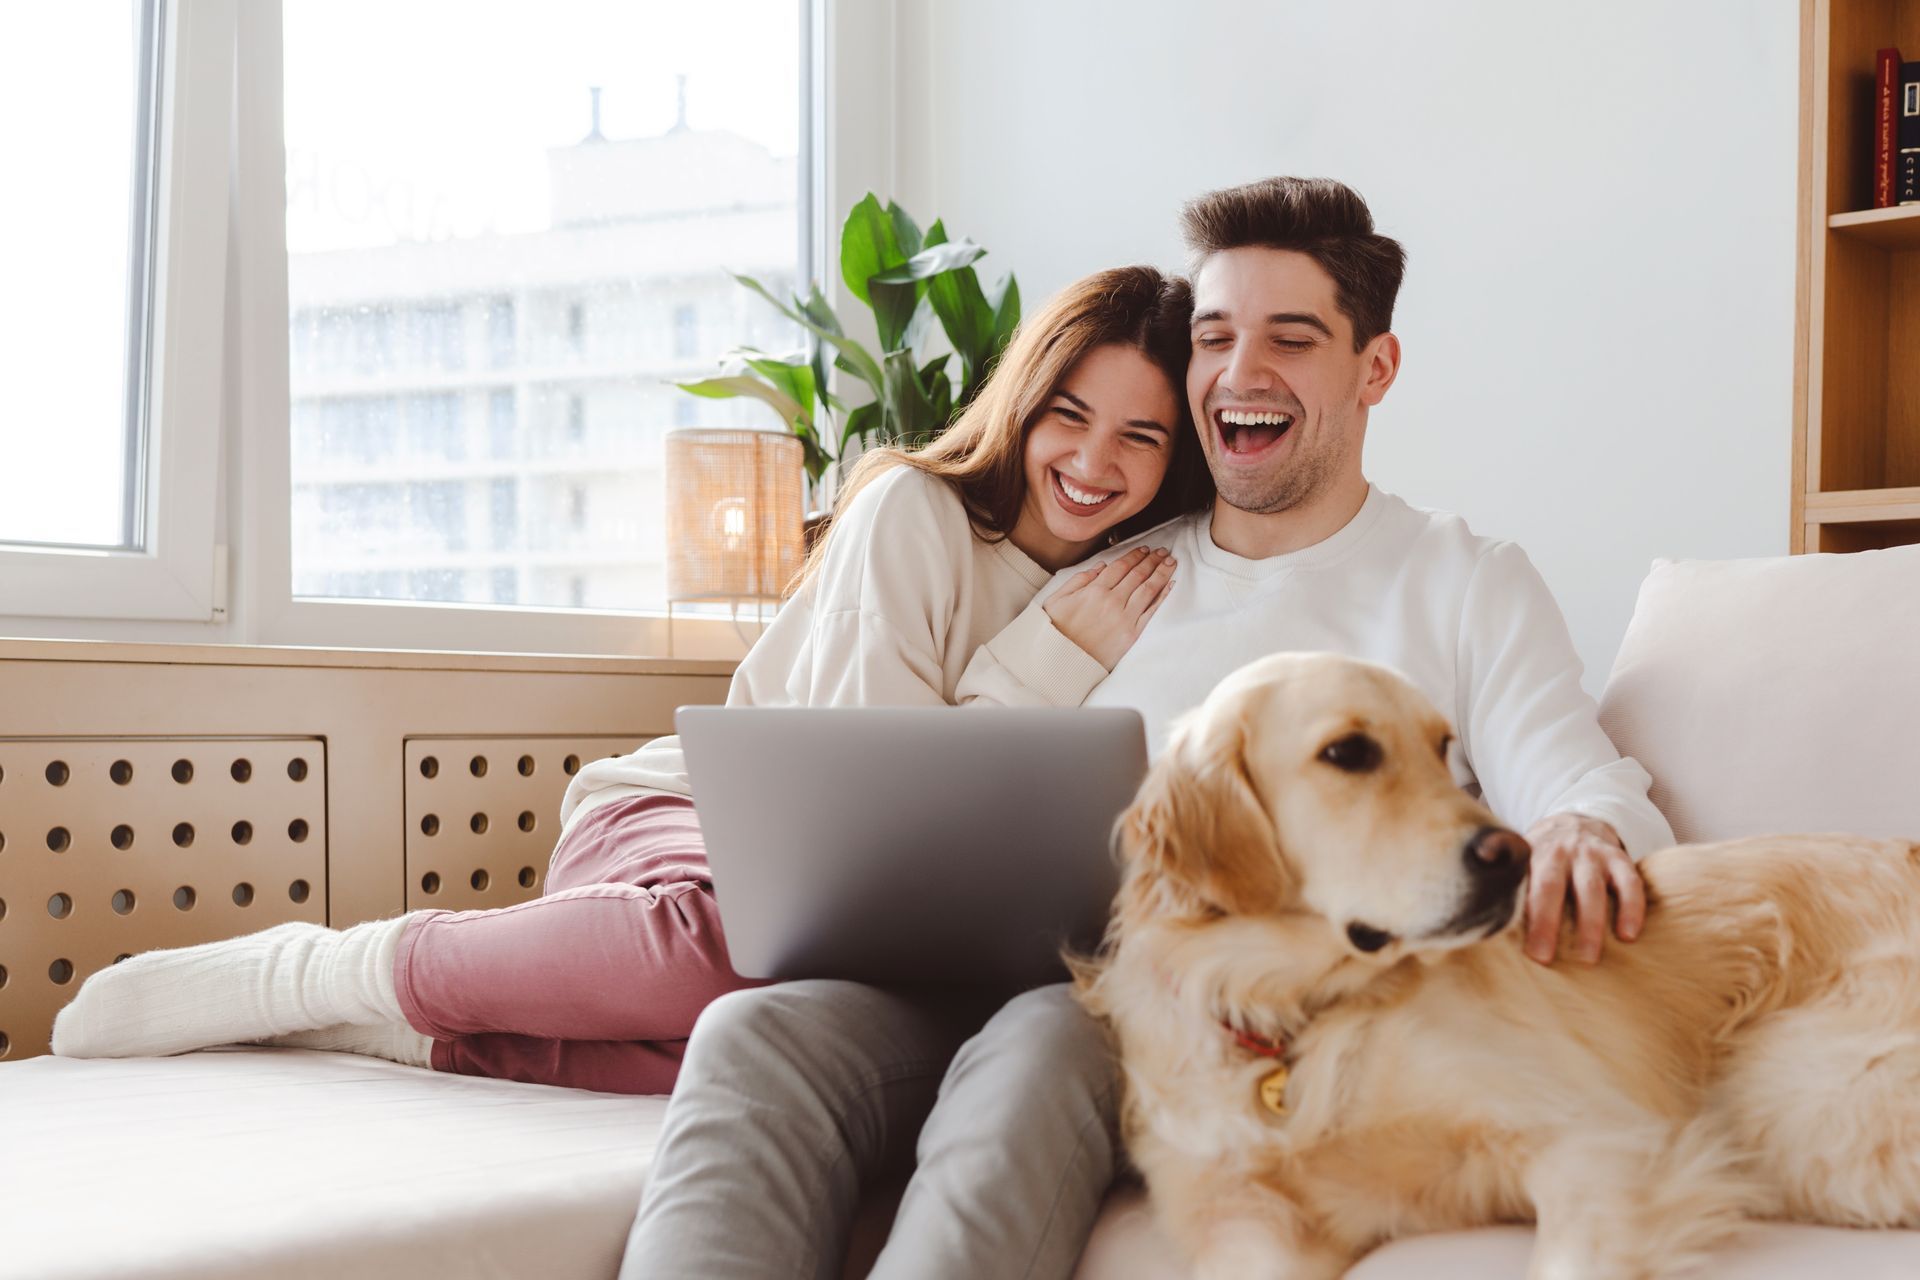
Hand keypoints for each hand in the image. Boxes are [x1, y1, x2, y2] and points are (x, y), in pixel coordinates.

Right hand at [1042, 546, 1175, 669]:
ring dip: (1161, 573)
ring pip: (1148, 589)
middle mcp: (1112, 601)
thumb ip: (1079, 580)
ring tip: (1170, 562)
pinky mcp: (1132, 634)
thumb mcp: (1058, 599)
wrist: (1060, 662)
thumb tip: (1101, 567)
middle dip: (1152, 560)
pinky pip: (1151, 612)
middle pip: (1138, 574)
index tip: (1144, 549)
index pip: (1121, 566)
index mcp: (1094, 590)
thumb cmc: (1055, 630)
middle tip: (1163, 551)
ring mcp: (1124, 618)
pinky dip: (1162, 596)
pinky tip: (1170, 584)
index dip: (1134, 555)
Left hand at [1520, 813, 1644, 965]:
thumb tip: (1478, 913)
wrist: (1576, 822)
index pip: (1519, 886)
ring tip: (1588, 957)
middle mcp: (1558, 852)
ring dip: (1590, 923)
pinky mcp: (1619, 857)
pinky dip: (1631, 908)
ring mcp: (1590, 854)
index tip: (1515, 946)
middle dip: (1545, 922)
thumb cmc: (1543, 857)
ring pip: (1589, 887)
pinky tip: (1628, 935)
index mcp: (1529, 855)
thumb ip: (1507, 883)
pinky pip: (1629, 882)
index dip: (1514, 915)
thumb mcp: (1522, 860)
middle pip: (1550, 886)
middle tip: (1543, 956)